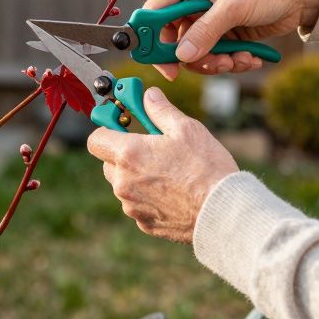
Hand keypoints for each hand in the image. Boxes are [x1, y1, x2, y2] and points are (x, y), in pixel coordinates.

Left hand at [86, 87, 236, 242]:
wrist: (222, 212)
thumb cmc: (206, 167)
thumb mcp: (186, 128)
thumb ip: (160, 109)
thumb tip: (148, 95)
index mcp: (128, 154)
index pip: (96, 139)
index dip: (107, 129)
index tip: (121, 124)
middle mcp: (123, 182)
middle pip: (109, 163)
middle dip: (124, 153)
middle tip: (151, 147)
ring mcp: (132, 206)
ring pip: (124, 185)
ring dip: (136, 176)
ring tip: (169, 172)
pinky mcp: (144, 223)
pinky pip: (138, 204)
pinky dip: (149, 197)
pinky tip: (174, 192)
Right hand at [143, 0, 318, 79]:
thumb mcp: (235, 6)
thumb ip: (206, 31)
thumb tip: (182, 56)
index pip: (156, 12)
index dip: (152, 38)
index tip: (163, 63)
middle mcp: (195, 2)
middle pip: (175, 40)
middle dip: (195, 58)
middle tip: (215, 64)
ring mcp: (211, 20)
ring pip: (197, 53)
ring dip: (217, 63)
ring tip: (239, 60)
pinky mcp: (226, 35)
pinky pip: (217, 57)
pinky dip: (232, 62)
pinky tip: (251, 57)